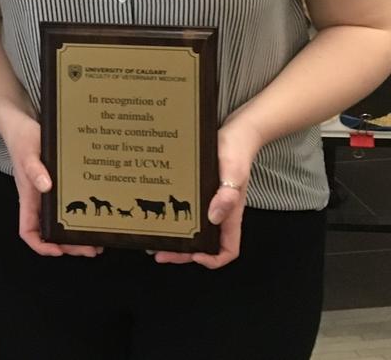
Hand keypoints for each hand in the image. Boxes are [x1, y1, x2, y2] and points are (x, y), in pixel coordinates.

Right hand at [1, 111, 101, 257]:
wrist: (22, 123)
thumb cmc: (23, 138)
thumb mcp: (29, 151)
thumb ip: (34, 168)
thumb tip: (46, 187)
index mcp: (28, 196)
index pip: (28, 230)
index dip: (41, 245)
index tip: (60, 251)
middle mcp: (38, 199)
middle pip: (49, 232)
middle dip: (68, 245)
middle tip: (91, 249)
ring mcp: (47, 193)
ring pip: (60, 222)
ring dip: (76, 233)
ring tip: (97, 240)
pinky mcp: (56, 183)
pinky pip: (66, 206)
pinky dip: (78, 214)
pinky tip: (92, 215)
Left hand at [153, 118, 257, 269]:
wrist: (234, 132)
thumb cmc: (236, 152)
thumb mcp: (234, 173)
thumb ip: (227, 196)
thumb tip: (213, 218)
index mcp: (231, 215)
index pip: (229, 250)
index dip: (214, 259)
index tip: (195, 256)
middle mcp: (219, 213)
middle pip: (205, 244)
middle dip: (184, 253)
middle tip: (160, 253)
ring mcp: (208, 203)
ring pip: (193, 229)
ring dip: (176, 237)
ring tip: (154, 239)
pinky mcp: (198, 191)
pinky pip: (187, 210)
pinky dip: (173, 217)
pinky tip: (159, 214)